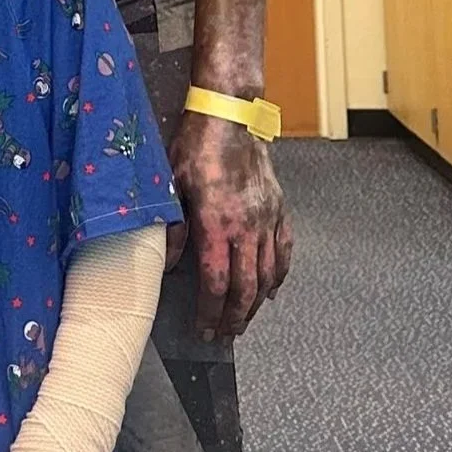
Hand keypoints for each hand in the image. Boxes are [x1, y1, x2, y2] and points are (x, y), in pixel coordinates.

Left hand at [168, 110, 292, 342]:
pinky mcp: (280, 209)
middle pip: (246, 286)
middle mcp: (248, 226)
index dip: (211, 312)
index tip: (204, 330)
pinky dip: (280, 275)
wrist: (231, 115)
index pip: (217, 282)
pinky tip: (272, 290)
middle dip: (235, 317)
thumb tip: (166, 267)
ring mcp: (268, 218)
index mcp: (217, 223)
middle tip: (225, 336)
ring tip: (244, 321)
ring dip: (257, 303)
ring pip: (269, 274)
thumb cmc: (195, 146)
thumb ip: (171, 230)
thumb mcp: (171, 186)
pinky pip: (285, 251)